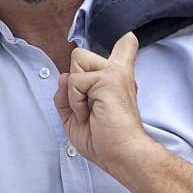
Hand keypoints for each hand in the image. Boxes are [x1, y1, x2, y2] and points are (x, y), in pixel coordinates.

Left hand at [53, 32, 150, 170]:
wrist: (121, 154)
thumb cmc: (104, 140)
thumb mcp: (74, 116)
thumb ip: (66, 95)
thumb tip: (63, 76)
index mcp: (116, 80)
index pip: (125, 47)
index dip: (125, 42)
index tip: (129, 38)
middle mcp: (118, 72)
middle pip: (81, 54)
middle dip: (74, 78)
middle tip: (88, 104)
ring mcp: (115, 73)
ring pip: (77, 60)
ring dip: (73, 89)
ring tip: (88, 109)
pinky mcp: (109, 79)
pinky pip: (74, 81)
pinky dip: (75, 100)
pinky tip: (88, 113)